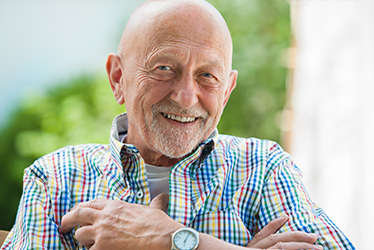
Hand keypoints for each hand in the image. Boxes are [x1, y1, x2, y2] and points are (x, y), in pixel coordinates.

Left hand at [60, 193, 180, 249]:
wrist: (161, 238)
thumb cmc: (158, 225)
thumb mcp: (155, 209)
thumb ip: (155, 203)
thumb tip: (163, 197)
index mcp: (116, 206)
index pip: (92, 203)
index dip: (82, 207)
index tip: (77, 212)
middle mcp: (105, 217)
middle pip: (77, 214)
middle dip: (67, 220)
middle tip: (63, 226)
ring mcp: (102, 233)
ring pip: (80, 235)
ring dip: (83, 240)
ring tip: (89, 244)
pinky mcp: (102, 248)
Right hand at [246, 215, 322, 249]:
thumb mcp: (240, 249)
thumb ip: (254, 246)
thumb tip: (263, 245)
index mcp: (249, 248)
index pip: (262, 234)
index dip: (274, 224)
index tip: (286, 216)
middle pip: (277, 240)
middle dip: (296, 236)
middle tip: (314, 236)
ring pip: (281, 247)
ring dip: (300, 246)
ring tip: (316, 246)